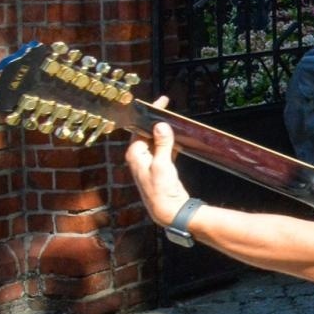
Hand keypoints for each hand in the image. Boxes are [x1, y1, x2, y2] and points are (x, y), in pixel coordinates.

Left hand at [123, 97, 190, 226]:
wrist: (168, 210)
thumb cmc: (161, 189)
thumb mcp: (162, 164)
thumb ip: (162, 143)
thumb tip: (161, 125)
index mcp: (135, 154)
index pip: (140, 128)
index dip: (149, 114)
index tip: (159, 102)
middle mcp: (139, 157)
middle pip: (147, 133)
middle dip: (156, 121)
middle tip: (167, 108)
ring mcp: (149, 162)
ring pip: (156, 141)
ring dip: (164, 132)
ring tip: (174, 120)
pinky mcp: (160, 168)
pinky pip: (164, 149)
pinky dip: (170, 142)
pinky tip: (179, 137)